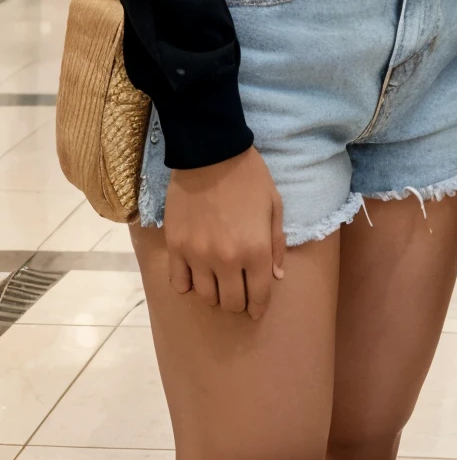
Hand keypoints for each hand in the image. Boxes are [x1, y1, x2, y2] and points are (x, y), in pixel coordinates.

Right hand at [164, 147, 285, 319]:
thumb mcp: (274, 205)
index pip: (258, 296)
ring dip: (215, 293)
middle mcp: (226, 260)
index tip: (256, 308)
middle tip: (239, 291)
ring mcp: (198, 256)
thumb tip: (276, 276)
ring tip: (218, 280)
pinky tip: (196, 273)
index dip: (259, 306)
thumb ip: (276, 243)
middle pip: (231, 303)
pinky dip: (188, 284)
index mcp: (255, 250)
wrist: (211, 152)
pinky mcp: (176, 247)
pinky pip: (179, 283)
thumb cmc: (249, 177)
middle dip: (239, 302)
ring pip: (206, 296)